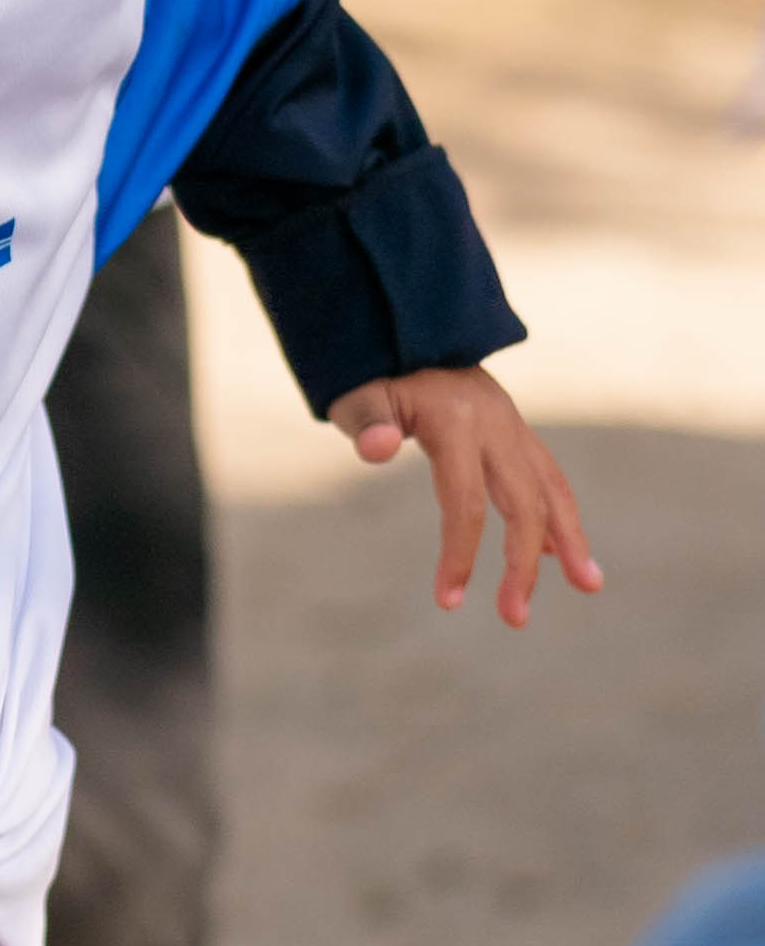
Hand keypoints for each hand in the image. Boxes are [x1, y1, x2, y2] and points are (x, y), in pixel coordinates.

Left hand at [328, 366, 601, 626]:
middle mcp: (496, 423)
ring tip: (589, 585)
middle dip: (523, 565)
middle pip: (525, 503)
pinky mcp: (515, 430)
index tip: (447, 601)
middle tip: (515, 619)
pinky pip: (545, 476)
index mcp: (455, 419)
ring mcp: (511, 425)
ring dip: (571, 540)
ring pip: (552, 487)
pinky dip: (557, 514)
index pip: (466, 502)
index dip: (459, 554)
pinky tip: (559, 554)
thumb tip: (379, 449)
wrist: (404, 326)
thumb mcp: (355, 392)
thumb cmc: (372, 372)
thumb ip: (367, 421)